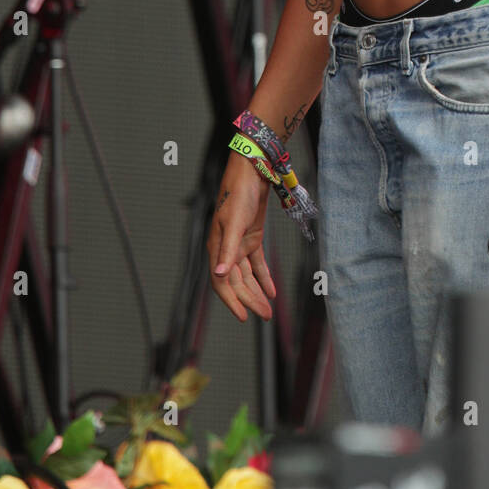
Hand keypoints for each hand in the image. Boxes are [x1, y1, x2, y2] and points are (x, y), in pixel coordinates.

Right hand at [207, 152, 276, 321]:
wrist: (252, 171)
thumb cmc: (239, 193)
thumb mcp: (235, 221)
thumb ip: (228, 249)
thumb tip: (220, 275)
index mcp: (217, 247)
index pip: (222, 282)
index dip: (232, 301)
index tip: (243, 317)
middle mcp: (226, 248)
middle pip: (237, 282)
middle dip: (249, 300)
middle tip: (265, 316)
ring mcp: (239, 244)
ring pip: (247, 275)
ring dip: (257, 292)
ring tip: (268, 309)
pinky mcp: (251, 237)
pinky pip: (257, 263)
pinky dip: (264, 277)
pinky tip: (271, 291)